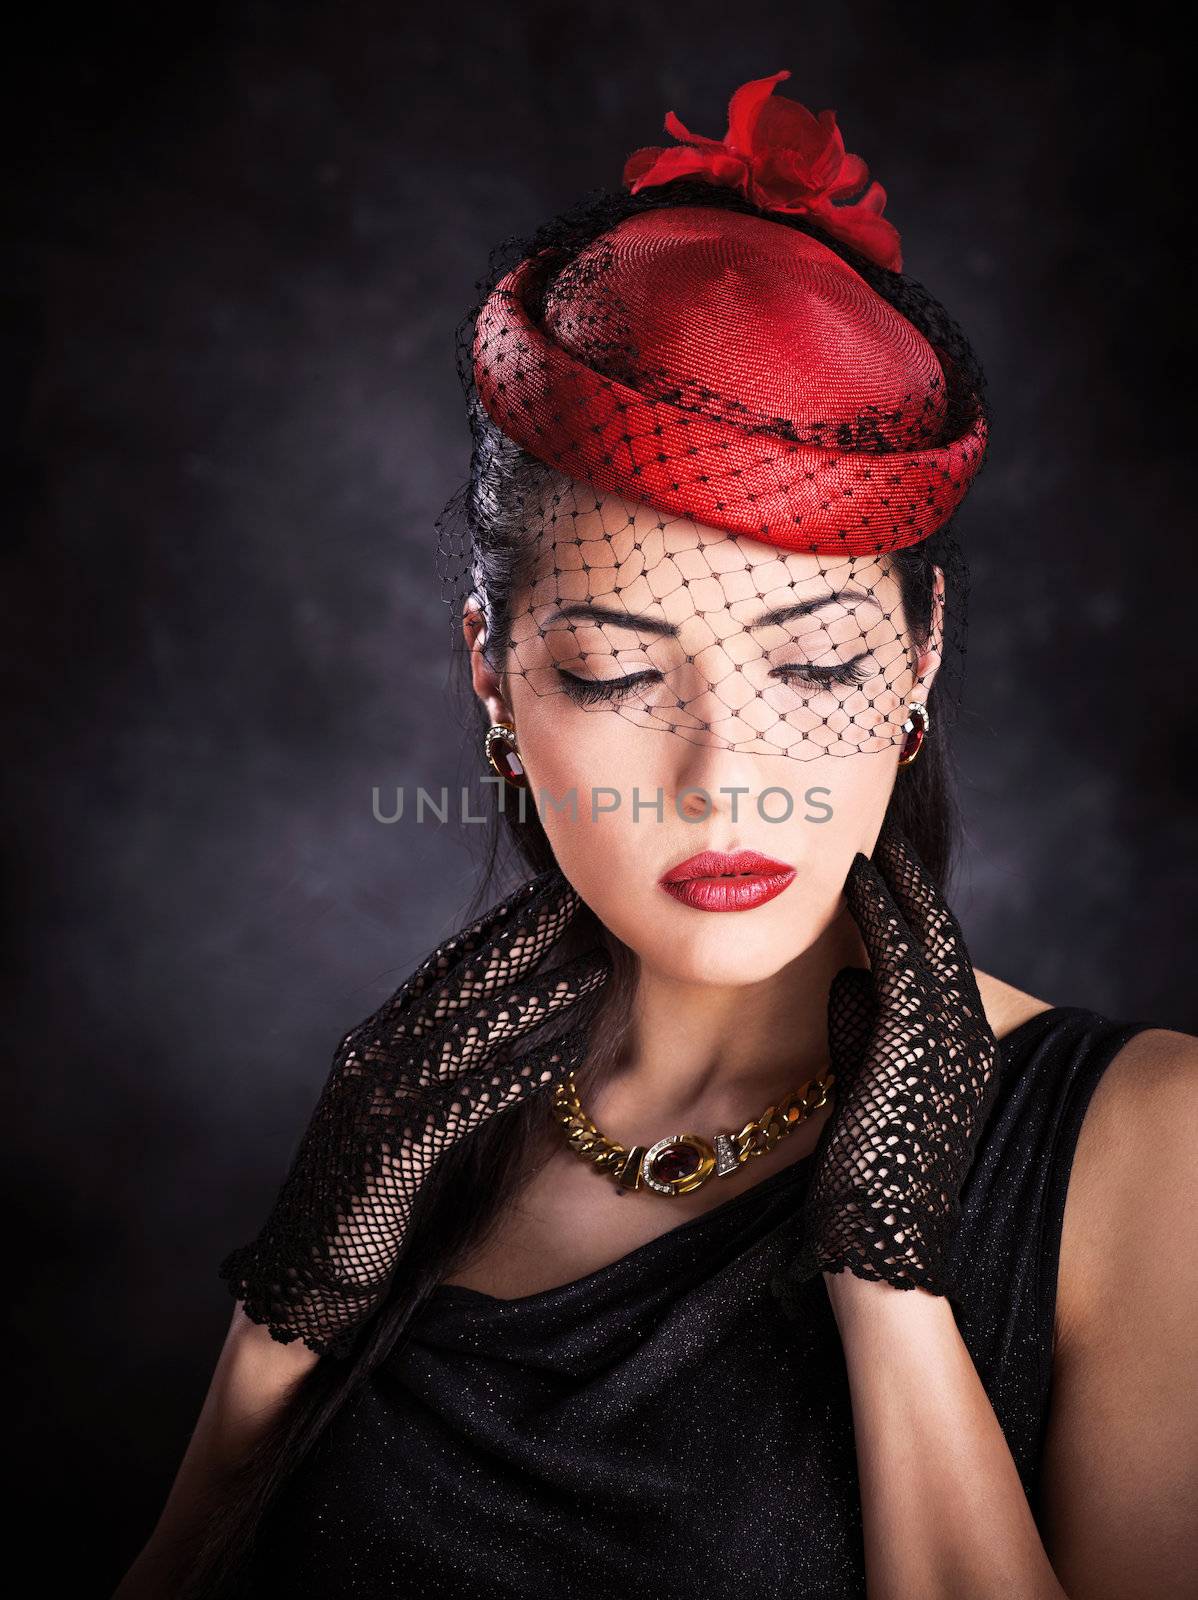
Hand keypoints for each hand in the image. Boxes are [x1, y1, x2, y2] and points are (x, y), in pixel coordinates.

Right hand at [218, 864, 610, 1356]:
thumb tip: (505, 1024)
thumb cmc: (365, 1200)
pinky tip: (565, 1056)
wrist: (302, 1281)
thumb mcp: (402, 1115)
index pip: (444, 967)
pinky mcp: (391, 1150)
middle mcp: (372, 1057)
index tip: (548, 893)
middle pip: (460, 982)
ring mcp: (377, 1100)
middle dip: (523, 936)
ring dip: (537, 998)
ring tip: (596, 970)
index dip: (498, 926)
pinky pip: (467, 1100)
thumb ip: (440, 1069)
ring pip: (469, 1032)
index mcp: (374, 1043)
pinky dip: (518, 1072)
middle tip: (579, 899)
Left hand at [771, 825, 999, 1312]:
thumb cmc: (861, 1180)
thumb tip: (846, 979)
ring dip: (895, 887)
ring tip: (866, 843)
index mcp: (960, 1052)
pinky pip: (899, 959)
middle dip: (911, 885)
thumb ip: (860, 1034)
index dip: (914, 912)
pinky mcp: (915, 1045)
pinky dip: (879, 913)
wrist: (876, 1247)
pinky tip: (855, 881)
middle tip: (883, 837)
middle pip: (942, 940)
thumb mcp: (864, 1091)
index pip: (938, 964)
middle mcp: (966, 1039)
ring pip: (926, 940)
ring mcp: (948, 1041)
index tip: (885, 872)